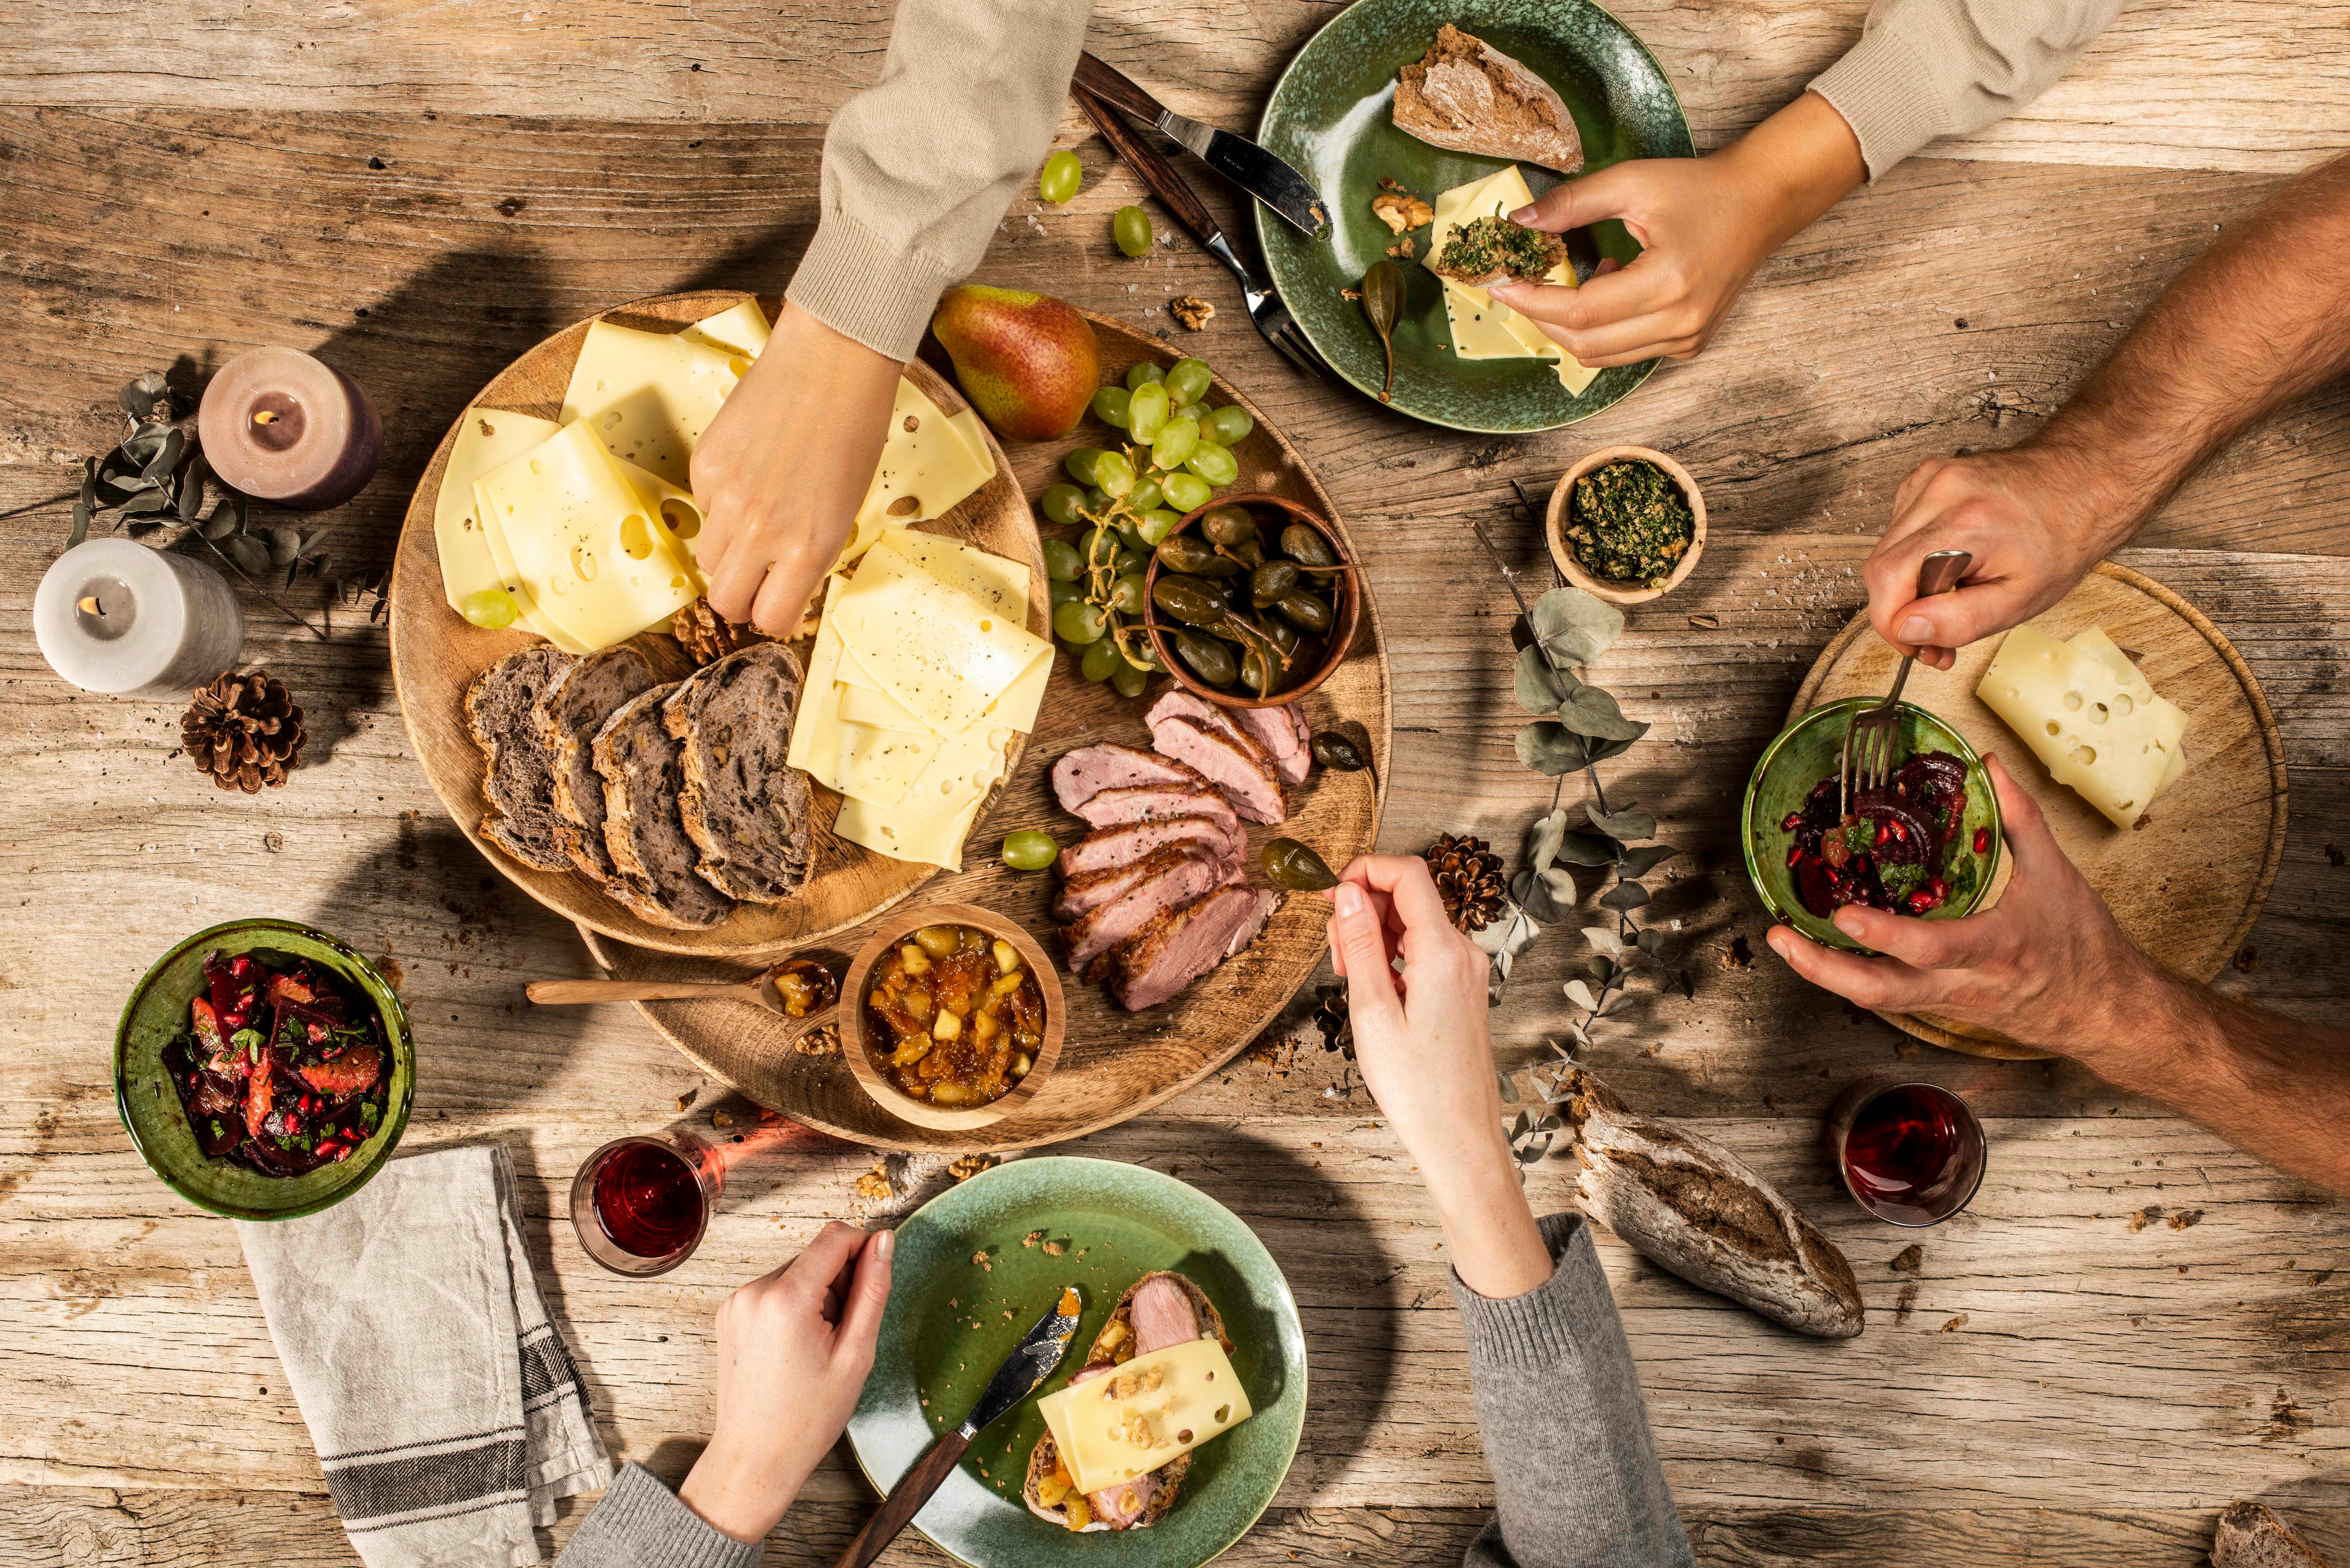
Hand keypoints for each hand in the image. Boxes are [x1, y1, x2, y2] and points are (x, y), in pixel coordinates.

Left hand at [678, 1222, 893, 1542]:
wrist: (754, 1458)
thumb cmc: (807, 1417)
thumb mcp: (856, 1354)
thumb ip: (872, 1289)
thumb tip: (884, 1239)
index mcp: (786, 1299)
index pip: (835, 1237)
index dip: (863, 1251)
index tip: (871, 1285)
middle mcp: (754, 1291)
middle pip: (815, 1255)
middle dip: (838, 1283)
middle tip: (841, 1335)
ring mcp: (737, 1302)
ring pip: (796, 1273)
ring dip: (816, 1296)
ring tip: (817, 1346)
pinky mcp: (730, 1313)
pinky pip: (774, 1290)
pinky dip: (793, 1306)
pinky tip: (796, 1347)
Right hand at [689, 302, 902, 636]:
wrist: (831, 365)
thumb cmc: (852, 434)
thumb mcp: (843, 510)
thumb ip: (807, 553)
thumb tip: (776, 582)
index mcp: (809, 549)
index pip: (770, 618)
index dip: (772, 615)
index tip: (776, 603)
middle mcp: (764, 532)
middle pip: (725, 600)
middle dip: (740, 596)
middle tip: (755, 576)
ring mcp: (728, 499)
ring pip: (707, 558)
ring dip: (727, 552)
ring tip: (755, 519)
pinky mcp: (704, 466)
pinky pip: (702, 507)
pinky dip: (720, 503)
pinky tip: (748, 471)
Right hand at [1326, 855, 1550, 1297]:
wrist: (1460, 1137)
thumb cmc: (1416, 1086)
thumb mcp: (1372, 1011)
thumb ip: (1361, 944)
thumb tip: (1349, 892)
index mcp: (1443, 952)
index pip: (1409, 874)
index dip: (1366, 870)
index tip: (1332, 894)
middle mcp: (1464, 954)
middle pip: (1410, 896)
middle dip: (1365, 909)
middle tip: (1336, 954)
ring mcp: (1467, 971)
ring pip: (1415, 924)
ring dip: (1376, 935)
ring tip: (1351, 978)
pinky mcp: (1464, 989)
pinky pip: (1425, 951)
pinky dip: (1394, 957)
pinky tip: (1375, 991)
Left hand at [1486, 91, 1862, 367]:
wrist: (1759, 202)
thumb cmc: (1700, 188)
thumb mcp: (1632, 182)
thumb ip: (1572, 203)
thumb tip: (1519, 222)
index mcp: (1669, 282)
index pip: (1580, 310)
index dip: (1531, 300)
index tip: (1500, 282)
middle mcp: (1681, 322)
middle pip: (1585, 341)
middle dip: (1542, 315)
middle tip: (1521, 283)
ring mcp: (1687, 339)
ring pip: (1600, 354)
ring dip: (1571, 325)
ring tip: (1577, 278)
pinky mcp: (1689, 344)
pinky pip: (1625, 352)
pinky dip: (1602, 329)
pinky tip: (1612, 287)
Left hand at [1765, 755, 2148, 1049]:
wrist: (2103, 1011)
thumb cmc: (2083, 945)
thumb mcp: (2057, 875)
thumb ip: (2020, 818)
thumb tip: (1988, 765)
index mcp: (1995, 948)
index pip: (1930, 949)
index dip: (1884, 936)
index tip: (1844, 916)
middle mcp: (1962, 983)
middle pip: (1882, 991)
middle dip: (1825, 969)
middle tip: (1779, 939)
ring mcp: (1947, 1001)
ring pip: (1877, 999)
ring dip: (1825, 974)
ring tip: (1783, 942)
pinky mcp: (1940, 1006)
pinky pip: (1887, 995)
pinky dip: (1850, 975)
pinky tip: (1821, 951)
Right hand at [1864, 445, 2126, 668]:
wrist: (2083, 484)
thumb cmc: (2060, 541)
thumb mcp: (2021, 600)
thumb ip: (1960, 621)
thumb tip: (1907, 631)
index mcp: (1966, 523)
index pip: (1888, 579)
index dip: (1892, 624)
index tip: (1917, 646)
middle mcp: (1940, 492)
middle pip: (1880, 567)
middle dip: (1900, 611)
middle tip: (1934, 636)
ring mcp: (1930, 479)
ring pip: (1885, 550)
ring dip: (1906, 586)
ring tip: (1946, 600)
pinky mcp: (1925, 477)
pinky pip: (1898, 530)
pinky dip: (1912, 557)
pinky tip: (1944, 564)